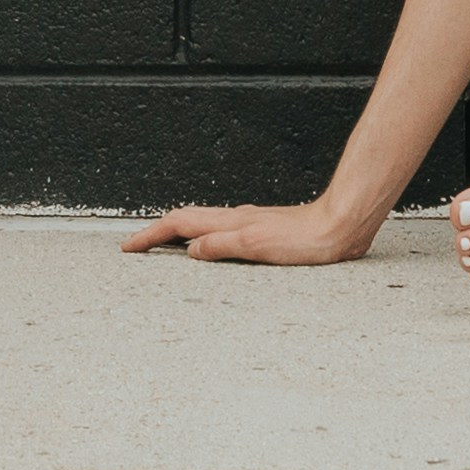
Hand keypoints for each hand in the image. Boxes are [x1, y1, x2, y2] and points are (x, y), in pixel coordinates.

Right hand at [120, 201, 375, 262]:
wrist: (340, 226)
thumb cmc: (306, 239)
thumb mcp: (257, 247)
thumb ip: (221, 246)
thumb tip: (189, 251)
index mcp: (230, 223)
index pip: (179, 225)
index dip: (151, 236)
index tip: (128, 247)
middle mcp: (236, 219)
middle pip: (185, 221)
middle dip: (156, 232)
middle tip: (136, 247)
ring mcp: (248, 224)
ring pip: (202, 225)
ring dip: (177, 235)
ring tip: (161, 249)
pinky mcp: (262, 232)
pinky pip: (219, 233)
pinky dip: (201, 240)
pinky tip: (209, 250)